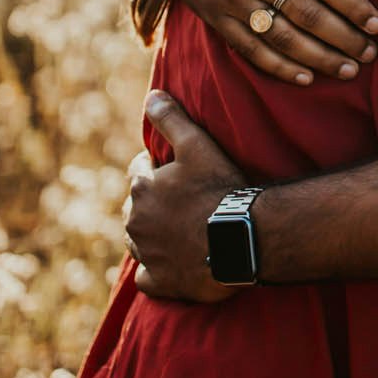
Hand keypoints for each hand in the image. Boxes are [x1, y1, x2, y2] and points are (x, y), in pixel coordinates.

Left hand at [125, 93, 248, 302]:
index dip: (158, 168)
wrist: (241, 238)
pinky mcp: (160, 282)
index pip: (139, 171)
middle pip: (137, 206)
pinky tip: (172, 265)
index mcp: (141, 188)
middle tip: (183, 201)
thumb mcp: (197, 145)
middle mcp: (136, 222)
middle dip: (153, 202)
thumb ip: (171, 119)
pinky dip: (156, 271)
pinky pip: (148, 277)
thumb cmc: (220, 189)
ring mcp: (147, 254)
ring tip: (181, 229)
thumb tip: (150, 96)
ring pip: (140, 240)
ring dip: (154, 234)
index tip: (178, 171)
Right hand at [140, 0, 377, 82]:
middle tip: (371, 54)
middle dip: (343, 38)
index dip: (351, 4)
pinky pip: (250, 48)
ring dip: (318, 57)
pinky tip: (305, 77)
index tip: (377, 23)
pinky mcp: (215, 14)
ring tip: (348, 69)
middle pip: (306, 13)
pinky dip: (278, 66)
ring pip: (281, 37)